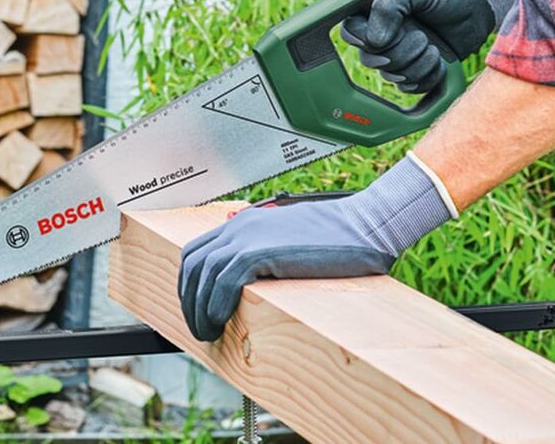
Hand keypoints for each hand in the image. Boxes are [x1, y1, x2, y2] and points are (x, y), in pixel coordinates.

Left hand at [177, 155, 453, 340]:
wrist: (364, 224)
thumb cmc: (339, 236)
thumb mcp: (292, 242)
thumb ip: (269, 254)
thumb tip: (254, 284)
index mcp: (247, 223)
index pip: (198, 251)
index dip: (191, 283)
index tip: (197, 307)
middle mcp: (242, 226)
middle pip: (193, 264)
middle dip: (189, 300)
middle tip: (200, 327)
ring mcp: (250, 237)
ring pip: (202, 275)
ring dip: (199, 309)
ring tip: (210, 332)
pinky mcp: (261, 251)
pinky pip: (222, 282)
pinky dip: (215, 305)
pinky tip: (223, 320)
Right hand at [340, 0, 538, 93]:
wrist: (482, 7)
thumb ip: (388, 6)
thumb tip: (374, 41)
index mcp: (374, 5)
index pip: (350, 30)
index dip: (365, 39)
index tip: (386, 39)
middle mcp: (383, 29)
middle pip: (369, 58)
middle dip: (400, 53)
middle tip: (422, 38)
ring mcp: (399, 50)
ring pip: (390, 75)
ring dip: (416, 66)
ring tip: (435, 48)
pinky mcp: (416, 67)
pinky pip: (409, 87)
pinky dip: (426, 78)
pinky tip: (440, 63)